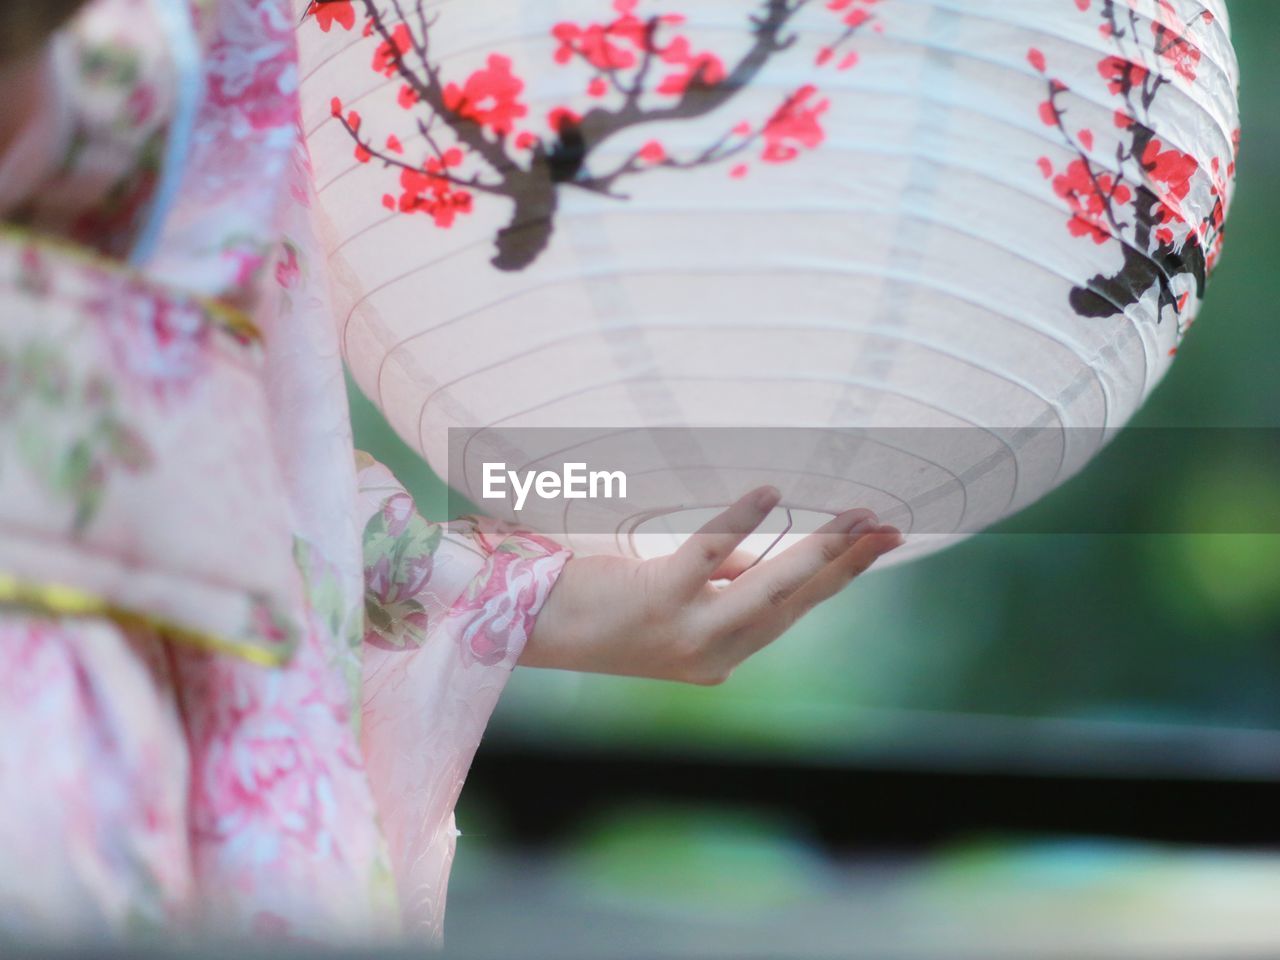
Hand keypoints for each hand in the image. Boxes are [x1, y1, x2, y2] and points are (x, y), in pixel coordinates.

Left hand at [521, 487, 903, 684]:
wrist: (536, 627)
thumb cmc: (605, 604)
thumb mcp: (677, 601)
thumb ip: (722, 582)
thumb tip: (765, 552)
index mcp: (723, 655)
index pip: (795, 610)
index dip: (840, 575)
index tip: (879, 541)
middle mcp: (713, 654)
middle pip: (795, 602)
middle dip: (846, 561)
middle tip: (887, 524)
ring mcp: (688, 633)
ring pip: (769, 588)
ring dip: (818, 550)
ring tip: (855, 516)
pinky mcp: (658, 603)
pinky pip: (710, 555)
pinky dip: (744, 523)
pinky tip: (771, 493)